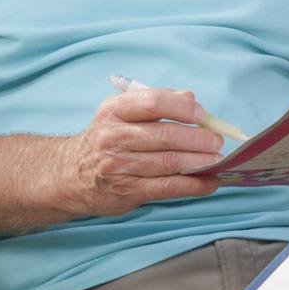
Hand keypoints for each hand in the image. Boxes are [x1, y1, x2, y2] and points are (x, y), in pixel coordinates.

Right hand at [65, 87, 223, 215]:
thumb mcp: (123, 113)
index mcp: (114, 110)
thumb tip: (190, 98)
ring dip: (200, 162)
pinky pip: (168, 187)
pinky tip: (209, 182)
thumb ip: (157, 102)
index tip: (202, 114)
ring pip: (169, 163)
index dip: (183, 108)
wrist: (70, 175)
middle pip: (166, 136)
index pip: (153, 102)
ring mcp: (118, 166)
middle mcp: (113, 137)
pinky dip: (194, 185)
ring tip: (218, 160)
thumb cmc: (108, 138)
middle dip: (199, 139)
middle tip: (218, 141)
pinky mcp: (127, 191)